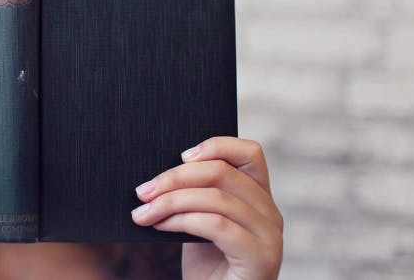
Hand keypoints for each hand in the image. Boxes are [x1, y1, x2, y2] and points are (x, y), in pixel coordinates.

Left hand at [131, 137, 282, 279]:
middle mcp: (270, 212)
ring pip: (217, 198)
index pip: (249, 153)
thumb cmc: (208, 267)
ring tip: (144, 212)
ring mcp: (269, 235)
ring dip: (171, 201)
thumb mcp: (200, 223)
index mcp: (259, 197)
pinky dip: (182, 221)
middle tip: (143, 191)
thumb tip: (157, 175)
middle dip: (175, 178)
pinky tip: (160, 226)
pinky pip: (217, 225)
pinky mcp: (261, 257)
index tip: (181, 156)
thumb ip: (195, 196)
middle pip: (223, 172)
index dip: (215, 146)